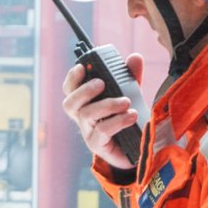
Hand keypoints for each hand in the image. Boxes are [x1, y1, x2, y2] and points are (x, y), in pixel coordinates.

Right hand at [61, 51, 144, 170]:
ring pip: (86, 115)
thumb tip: (134, 57)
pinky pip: (102, 131)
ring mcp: (89, 133)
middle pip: (69, 103)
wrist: (138, 150)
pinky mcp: (99, 146)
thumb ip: (130, 78)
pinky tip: (132, 116)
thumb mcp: (130, 95)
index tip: (81, 67)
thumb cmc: (128, 121)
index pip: (70, 90)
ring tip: (126, 101)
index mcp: (86, 104)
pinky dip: (117, 121)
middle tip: (102, 83)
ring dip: (106, 104)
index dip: (72, 78)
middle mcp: (83, 118)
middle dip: (84, 90)